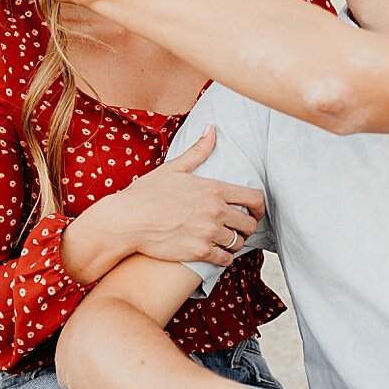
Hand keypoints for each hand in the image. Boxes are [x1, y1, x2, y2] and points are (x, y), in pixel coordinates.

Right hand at [74, 128, 265, 272]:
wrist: (128, 220)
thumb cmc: (147, 194)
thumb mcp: (174, 168)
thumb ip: (198, 150)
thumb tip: (212, 129)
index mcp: (214, 189)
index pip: (254, 199)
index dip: (260, 208)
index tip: (256, 212)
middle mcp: (216, 211)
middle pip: (250, 224)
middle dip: (248, 227)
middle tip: (240, 229)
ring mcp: (208, 233)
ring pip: (238, 243)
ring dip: (235, 243)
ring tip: (227, 242)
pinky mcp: (199, 252)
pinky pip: (225, 259)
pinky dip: (224, 258)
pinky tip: (218, 255)